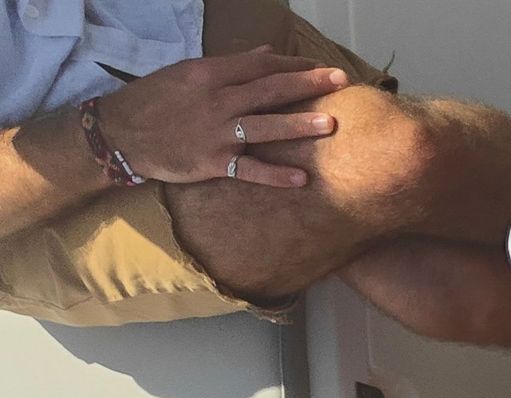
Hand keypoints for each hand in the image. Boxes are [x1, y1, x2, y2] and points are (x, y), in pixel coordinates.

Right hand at [98, 47, 345, 187]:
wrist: (119, 133)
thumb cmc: (155, 100)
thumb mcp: (186, 73)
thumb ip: (229, 65)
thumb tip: (265, 54)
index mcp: (208, 74)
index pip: (259, 65)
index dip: (291, 65)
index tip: (318, 67)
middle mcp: (215, 100)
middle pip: (268, 89)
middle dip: (306, 84)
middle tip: (339, 81)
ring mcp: (215, 132)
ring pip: (263, 126)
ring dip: (297, 125)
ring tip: (329, 123)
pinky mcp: (211, 161)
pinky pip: (249, 169)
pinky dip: (274, 175)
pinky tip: (301, 179)